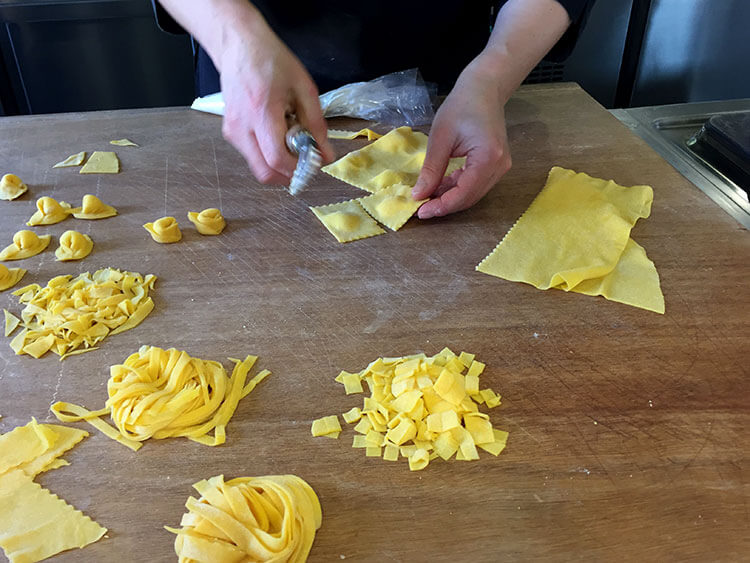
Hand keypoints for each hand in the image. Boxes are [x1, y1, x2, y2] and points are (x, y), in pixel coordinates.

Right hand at [218, 18, 333, 183]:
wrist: (239, 46)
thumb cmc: (271, 61)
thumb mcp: (304, 89)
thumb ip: (316, 125)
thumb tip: (325, 154)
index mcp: (262, 112)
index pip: (277, 159)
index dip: (298, 168)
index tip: (314, 163)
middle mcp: (242, 127)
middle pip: (264, 172)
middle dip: (288, 174)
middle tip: (304, 161)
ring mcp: (232, 132)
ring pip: (258, 167)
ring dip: (278, 163)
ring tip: (289, 140)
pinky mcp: (230, 133)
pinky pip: (252, 156)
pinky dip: (268, 154)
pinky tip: (276, 134)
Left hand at [411, 58, 511, 218]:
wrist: (483, 89)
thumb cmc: (461, 106)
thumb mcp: (440, 137)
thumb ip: (431, 170)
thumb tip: (419, 195)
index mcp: (488, 157)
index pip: (464, 193)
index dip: (442, 206)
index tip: (420, 211)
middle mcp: (499, 166)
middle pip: (470, 198)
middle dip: (445, 205)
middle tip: (421, 208)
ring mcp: (501, 167)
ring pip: (473, 194)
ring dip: (450, 198)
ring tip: (427, 197)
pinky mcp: (496, 165)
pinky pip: (476, 185)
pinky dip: (457, 188)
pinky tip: (440, 187)